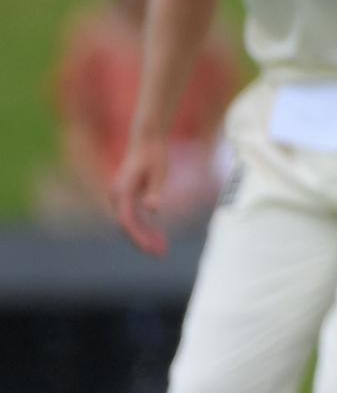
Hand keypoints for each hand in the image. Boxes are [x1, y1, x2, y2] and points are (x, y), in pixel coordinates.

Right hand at [109, 134, 171, 256]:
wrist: (147, 139)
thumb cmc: (155, 154)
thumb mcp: (160, 172)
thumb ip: (156, 190)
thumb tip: (153, 210)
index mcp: (122, 192)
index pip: (127, 222)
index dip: (139, 238)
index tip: (152, 249)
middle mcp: (117, 196)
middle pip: (128, 226)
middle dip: (144, 241)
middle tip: (162, 254)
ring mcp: (121, 197)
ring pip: (131, 223)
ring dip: (145, 236)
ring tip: (163, 248)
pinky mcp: (128, 196)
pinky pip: (134, 217)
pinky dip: (145, 227)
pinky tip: (159, 236)